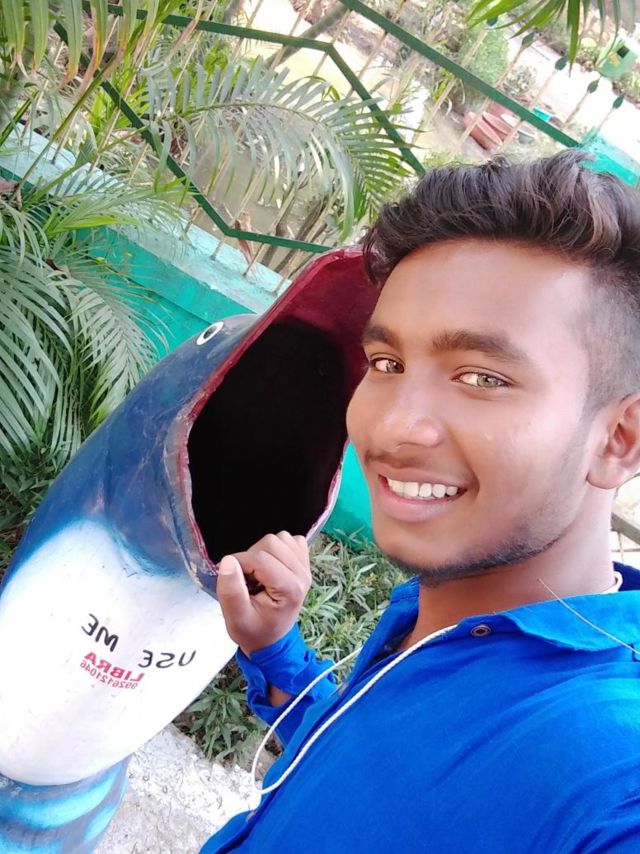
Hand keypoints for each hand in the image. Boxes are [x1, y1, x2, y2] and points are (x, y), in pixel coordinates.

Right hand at [215, 531, 310, 654]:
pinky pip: (291, 540)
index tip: (231, 578)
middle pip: (271, 543)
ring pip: (280, 538)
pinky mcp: (304, 563)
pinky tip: (270, 565)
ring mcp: (306, 568)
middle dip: (251, 556)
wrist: (271, 640)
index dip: (239, 563)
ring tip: (257, 573)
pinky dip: (277, 547)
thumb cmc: (253, 631)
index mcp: (289, 589)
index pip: (259, 558)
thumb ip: (230, 590)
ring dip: (263, 550)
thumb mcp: (235, 618)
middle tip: (246, 577)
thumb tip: (228, 560)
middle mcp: (302, 575)